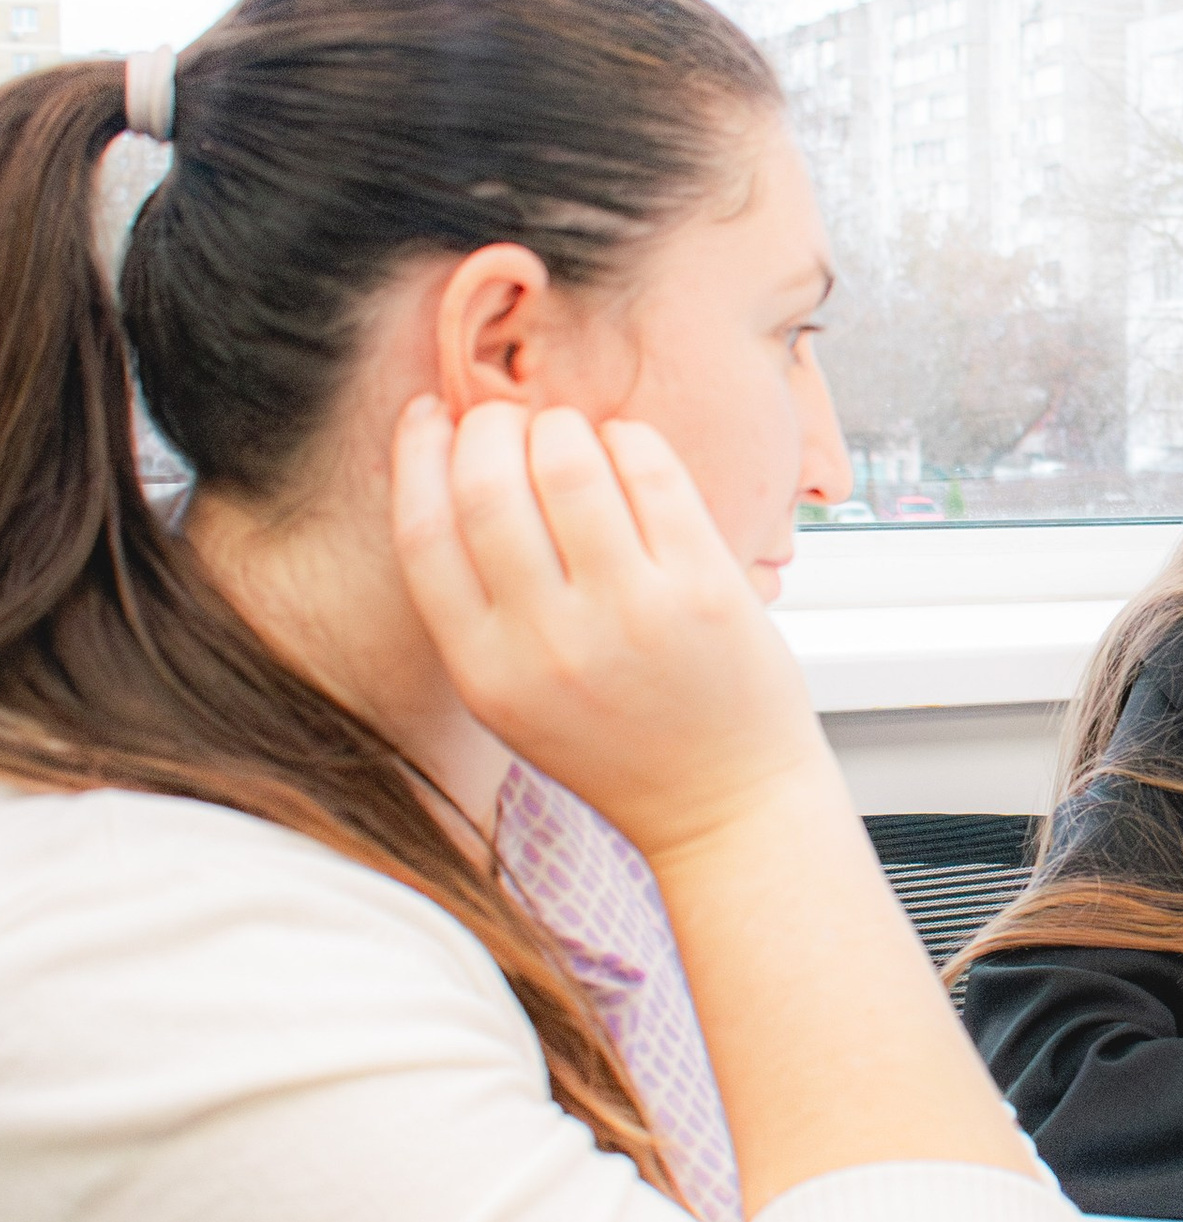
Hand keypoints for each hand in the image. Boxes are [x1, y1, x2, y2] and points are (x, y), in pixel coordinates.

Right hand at [391, 398, 830, 861]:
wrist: (725, 805)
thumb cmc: (620, 743)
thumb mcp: (516, 698)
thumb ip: (481, 608)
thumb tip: (454, 470)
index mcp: (486, 671)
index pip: (422, 532)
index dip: (418, 453)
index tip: (431, 416)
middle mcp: (549, 643)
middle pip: (487, 484)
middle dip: (492, 426)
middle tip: (512, 420)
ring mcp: (631, 615)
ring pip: (568, 466)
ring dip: (563, 426)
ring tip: (573, 434)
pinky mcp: (704, 591)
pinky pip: (652, 476)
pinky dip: (631, 440)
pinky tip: (628, 448)